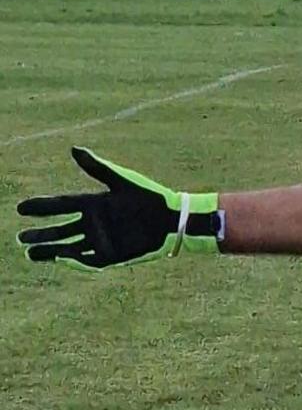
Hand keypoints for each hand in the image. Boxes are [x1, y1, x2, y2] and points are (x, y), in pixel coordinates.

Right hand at [16, 147, 219, 270]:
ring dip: (50, 250)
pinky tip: (58, 258)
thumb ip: (97, 168)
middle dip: (41, 234)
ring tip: (29, 253)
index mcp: (94, 203)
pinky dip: (73, 260)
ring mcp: (102, 240)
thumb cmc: (150, 197)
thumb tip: (74, 149)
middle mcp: (94, 223)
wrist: (172, 219)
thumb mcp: (121, 181)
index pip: (61, 205)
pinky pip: (88, 260)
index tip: (20, 208)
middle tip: (20, 238)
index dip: (41, 207)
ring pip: (68, 247)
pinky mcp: (112, 256)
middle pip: (61, 230)